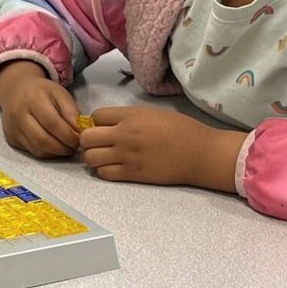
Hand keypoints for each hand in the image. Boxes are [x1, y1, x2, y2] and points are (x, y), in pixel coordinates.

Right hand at [0, 62, 80, 157]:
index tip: (80, 140)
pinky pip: (32, 151)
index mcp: (33, 99)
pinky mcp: (11, 138)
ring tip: (67, 148)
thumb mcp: (59, 94)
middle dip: (63, 148)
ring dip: (56, 153)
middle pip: (42, 140)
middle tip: (75, 148)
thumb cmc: (41, 92)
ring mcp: (13, 128)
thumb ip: (71, 112)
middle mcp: (19, 115)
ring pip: (37, 149)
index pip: (52, 123)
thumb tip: (80, 132)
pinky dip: (47, 153)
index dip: (68, 135)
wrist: (15, 91)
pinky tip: (55, 148)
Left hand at [79, 106, 243, 189]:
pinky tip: (114, 168)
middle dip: (88, 140)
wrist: (200, 153)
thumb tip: (109, 124)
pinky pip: (104, 174)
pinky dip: (104, 171)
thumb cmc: (181, 130)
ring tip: (104, 157)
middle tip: (98, 144)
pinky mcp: (133, 174)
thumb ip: (129, 117)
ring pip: (90, 158)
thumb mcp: (153, 113)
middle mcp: (125, 135)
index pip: (96, 115)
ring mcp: (127, 156)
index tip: (104, 127)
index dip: (96, 122)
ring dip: (94, 157)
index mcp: (131, 116)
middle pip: (86, 138)